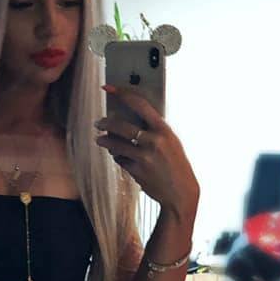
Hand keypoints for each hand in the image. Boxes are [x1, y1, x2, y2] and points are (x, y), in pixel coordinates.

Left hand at [95, 84, 199, 215]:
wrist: (181, 192)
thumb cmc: (176, 165)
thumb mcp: (171, 142)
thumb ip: (154, 130)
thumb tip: (132, 119)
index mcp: (164, 130)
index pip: (140, 104)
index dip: (123, 94)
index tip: (109, 88)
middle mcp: (154, 142)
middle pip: (122, 127)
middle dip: (106, 124)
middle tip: (98, 123)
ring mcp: (145, 157)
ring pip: (116, 145)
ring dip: (105, 141)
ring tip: (100, 140)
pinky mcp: (137, 171)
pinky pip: (120, 160)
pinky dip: (117, 157)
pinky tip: (118, 156)